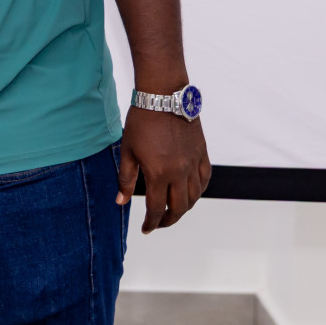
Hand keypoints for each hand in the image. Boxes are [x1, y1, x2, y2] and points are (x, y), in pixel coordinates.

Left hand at [116, 106, 210, 233]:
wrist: (164, 96)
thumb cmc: (142, 121)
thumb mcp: (128, 150)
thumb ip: (126, 179)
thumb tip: (121, 201)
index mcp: (158, 173)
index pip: (156, 208)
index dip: (151, 223)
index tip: (146, 229)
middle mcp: (179, 172)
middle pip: (179, 208)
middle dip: (168, 220)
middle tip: (159, 223)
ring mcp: (193, 163)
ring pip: (194, 196)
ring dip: (184, 208)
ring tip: (173, 211)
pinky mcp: (202, 153)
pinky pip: (204, 179)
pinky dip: (199, 191)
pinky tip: (191, 193)